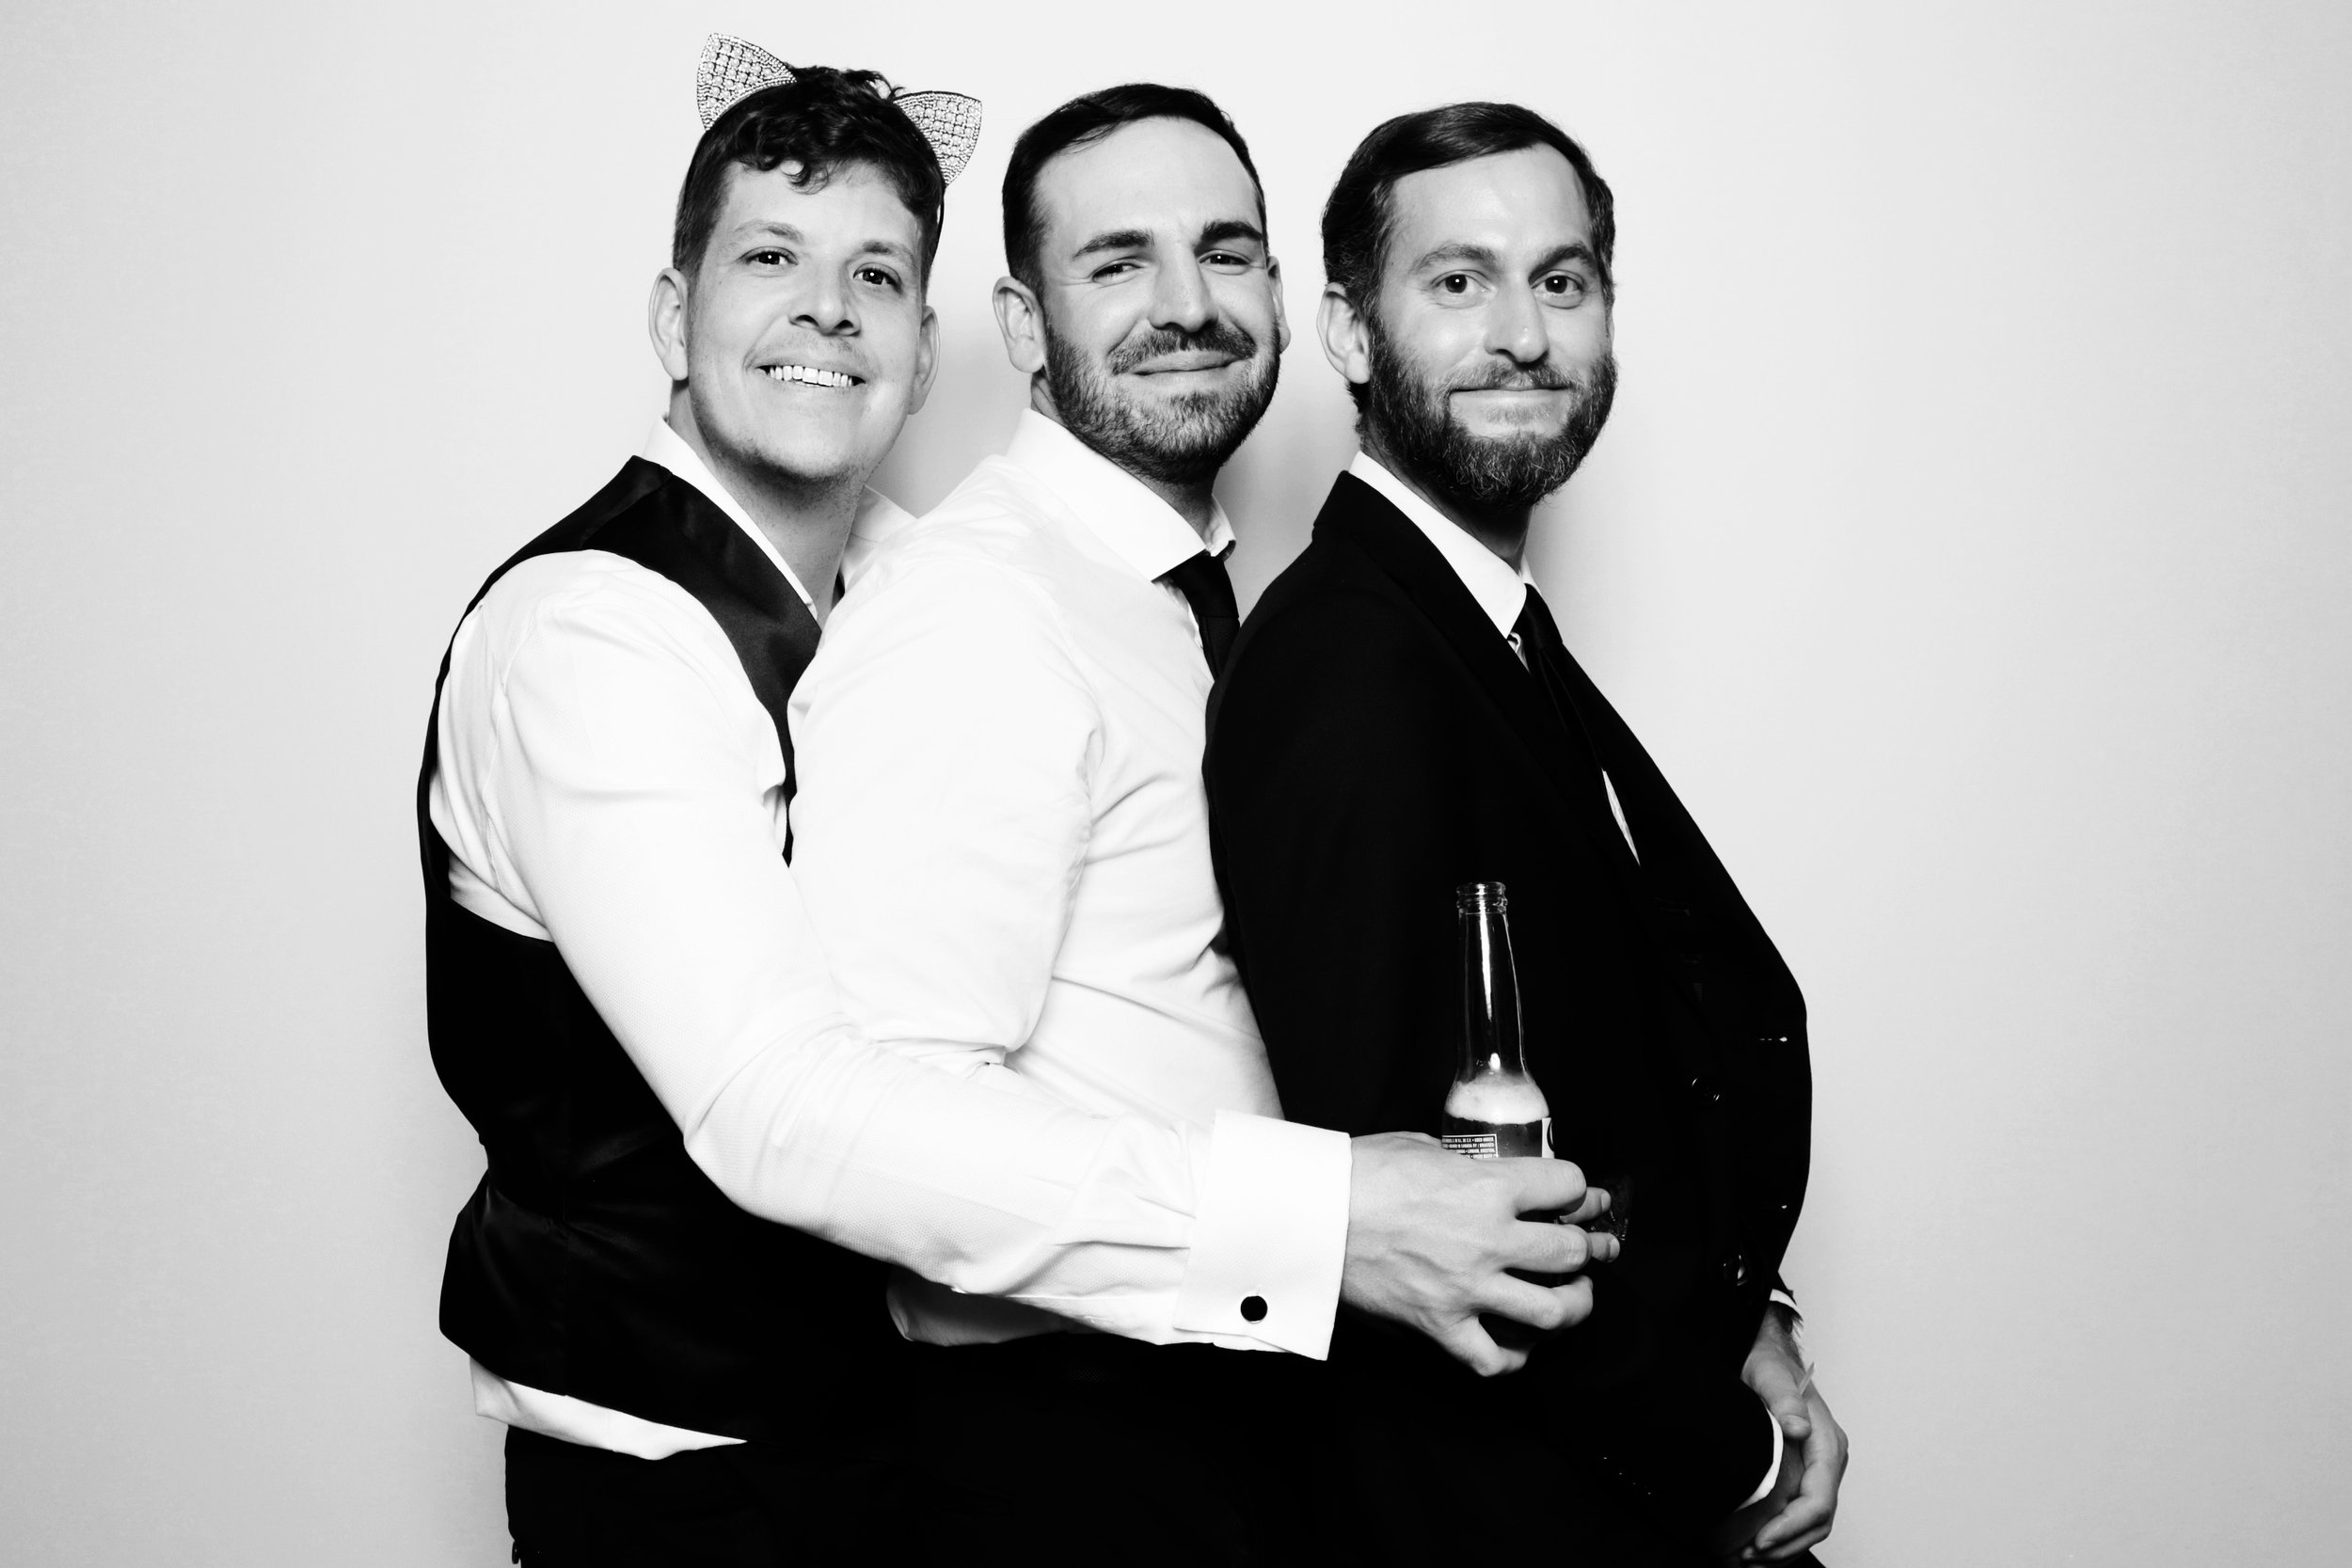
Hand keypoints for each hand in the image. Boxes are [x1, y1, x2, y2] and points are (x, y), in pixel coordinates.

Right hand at [1340, 1131, 1617, 1377]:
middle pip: (1572, 1252)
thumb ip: (1466, 1164)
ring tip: (1570, 1297)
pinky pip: (1496, 1359)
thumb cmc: (1358, 1173)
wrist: (1310, 1214)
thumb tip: (1486, 1173)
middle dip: (1587, 1247)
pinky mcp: (1440, 1326)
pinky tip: (1517, 1341)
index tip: (1579, 1197)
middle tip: (1587, 1247)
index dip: (1579, 1189)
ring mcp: (1467, 1289)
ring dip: (1572, 1304)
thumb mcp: (1422, 1146)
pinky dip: (1514, 1355)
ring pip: (1553, 1312)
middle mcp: (1489, 1240)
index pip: (1568, 1185)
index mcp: (1488, 1186)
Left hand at [1739, 1307, 1847, 1561]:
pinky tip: (1751, 1545)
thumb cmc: (1768, 1364)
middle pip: (1817, 1521)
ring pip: (1810, 1525)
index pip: (1818, 1500)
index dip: (1791, 1527)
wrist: (1765, 1354)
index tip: (1760, 1540)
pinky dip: (1779, 1536)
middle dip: (1785, 1545)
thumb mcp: (1769, 1375)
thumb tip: (1799, 1428)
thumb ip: (1784, 1399)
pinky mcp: (1801, 1475)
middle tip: (1745, 1558)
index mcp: (1827, 1444)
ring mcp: (1816, 1471)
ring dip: (1782, 1548)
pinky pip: (1798, 1515)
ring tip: (1745, 1559)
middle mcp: (1827, 1461)